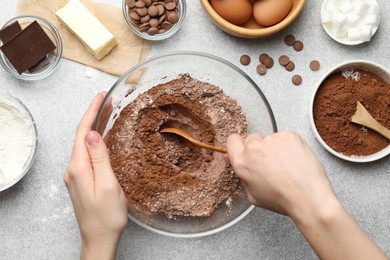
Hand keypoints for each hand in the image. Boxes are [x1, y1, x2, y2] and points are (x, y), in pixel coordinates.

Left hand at [64, 92, 127, 259]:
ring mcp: (76, 174)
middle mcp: (73, 168)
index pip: (83, 132)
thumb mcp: (108, 185)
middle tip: (107, 100)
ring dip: (95, 127)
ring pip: (85, 143)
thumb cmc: (107, 216)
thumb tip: (93, 134)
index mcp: (79, 167)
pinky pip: (87, 153)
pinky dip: (96, 141)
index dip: (91, 112)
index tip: (100, 96)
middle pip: (82, 135)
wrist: (99, 238)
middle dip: (94, 116)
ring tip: (108, 113)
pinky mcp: (81, 179)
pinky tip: (104, 136)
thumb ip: (100, 158)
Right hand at [226, 131, 333, 216]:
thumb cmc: (283, 200)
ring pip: (270, 138)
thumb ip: (242, 175)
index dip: (240, 146)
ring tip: (287, 166)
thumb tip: (234, 159)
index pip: (232, 140)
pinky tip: (295, 160)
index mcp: (242, 163)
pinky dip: (290, 146)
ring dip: (276, 148)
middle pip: (252, 138)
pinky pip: (285, 137)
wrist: (309, 198)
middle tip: (271, 164)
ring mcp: (272, 139)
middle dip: (259, 148)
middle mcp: (254, 148)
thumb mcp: (253, 195)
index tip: (247, 150)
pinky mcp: (289, 136)